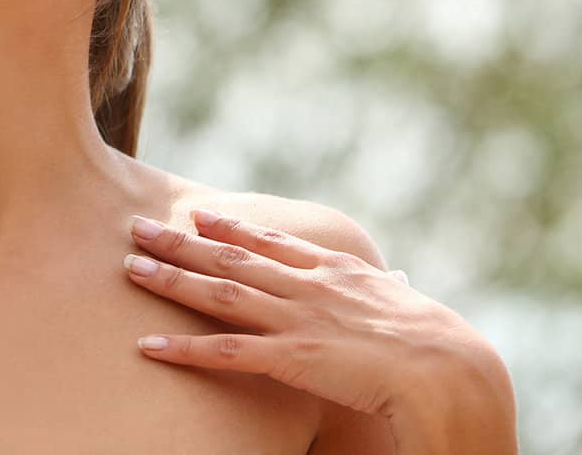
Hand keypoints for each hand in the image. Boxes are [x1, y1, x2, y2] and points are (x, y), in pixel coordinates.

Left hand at [122, 209, 492, 419]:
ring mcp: (297, 319)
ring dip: (171, 280)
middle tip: (139, 225)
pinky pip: (226, 352)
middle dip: (181, 241)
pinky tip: (150, 346)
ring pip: (218, 293)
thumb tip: (396, 284)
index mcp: (336, 271)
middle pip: (230, 258)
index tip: (201, 212)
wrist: (451, 368)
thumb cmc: (439, 346)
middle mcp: (308, 285)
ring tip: (131, 269)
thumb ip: (384, 294)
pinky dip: (184, 349)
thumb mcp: (404, 308)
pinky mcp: (292, 356)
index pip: (272, 242)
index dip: (231, 227)